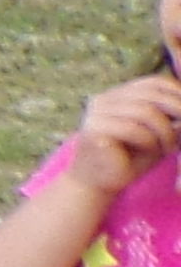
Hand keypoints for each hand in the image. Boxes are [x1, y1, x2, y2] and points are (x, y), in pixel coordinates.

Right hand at [64, 68, 180, 196]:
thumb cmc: (130, 158)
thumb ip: (170, 119)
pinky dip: (150, 141)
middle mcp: (104, 99)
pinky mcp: (93, 130)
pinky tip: (153, 152)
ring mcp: (96, 113)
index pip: (153, 82)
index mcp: (118, 95)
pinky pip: (133, 129)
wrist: (98, 184)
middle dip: (176, 112)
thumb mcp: (157, 134)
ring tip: (170, 148)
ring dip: (165, 132)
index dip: (176, 92)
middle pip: (151, 95)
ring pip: (145, 112)